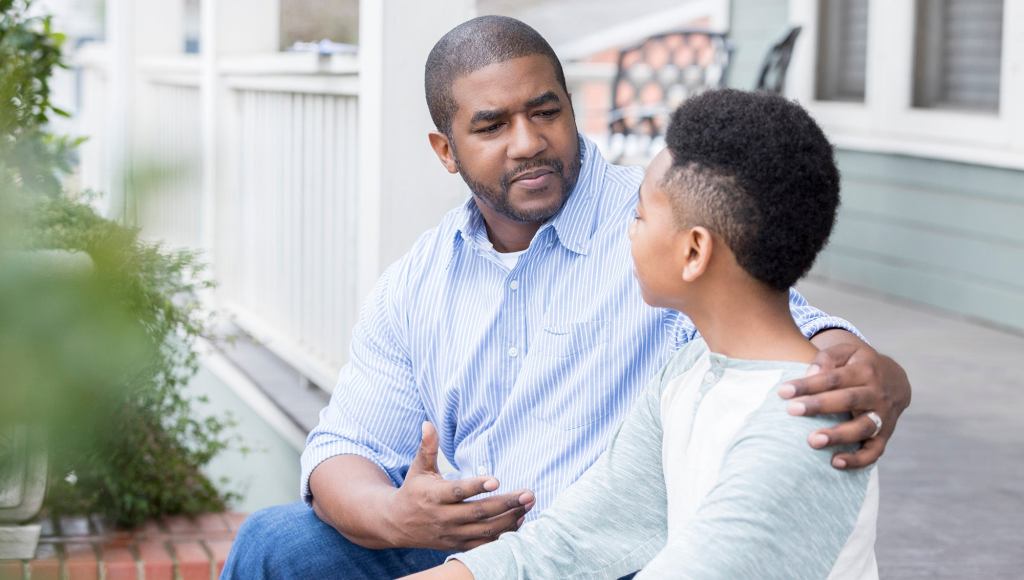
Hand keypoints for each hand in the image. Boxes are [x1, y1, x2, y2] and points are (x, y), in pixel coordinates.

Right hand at [384, 421, 534, 550]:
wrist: (397, 524)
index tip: (496, 480)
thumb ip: (427, 447)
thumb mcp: (418, 469)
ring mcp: (451, 533)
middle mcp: (443, 517)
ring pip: (484, 530)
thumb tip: (428, 424)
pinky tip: (518, 522)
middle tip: (528, 494)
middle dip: (505, 503)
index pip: (457, 491)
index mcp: (434, 496)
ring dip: (509, 519)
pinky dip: (502, 535)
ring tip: (527, 506)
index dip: (476, 486)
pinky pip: (483, 544)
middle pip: (478, 512)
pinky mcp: (457, 545)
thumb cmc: (413, 491)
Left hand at [778, 341, 909, 469]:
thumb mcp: (847, 352)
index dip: (808, 384)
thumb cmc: (858, 365)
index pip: (834, 377)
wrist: (895, 381)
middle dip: (819, 405)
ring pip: (863, 427)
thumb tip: (810, 373)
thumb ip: (827, 359)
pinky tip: (834, 463)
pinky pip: (874, 451)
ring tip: (812, 441)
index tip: (783, 391)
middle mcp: (877, 394)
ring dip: (839, 436)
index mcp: (865, 371)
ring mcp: (883, 416)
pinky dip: (857, 460)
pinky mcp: (885, 436)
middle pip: (849, 399)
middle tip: (791, 410)